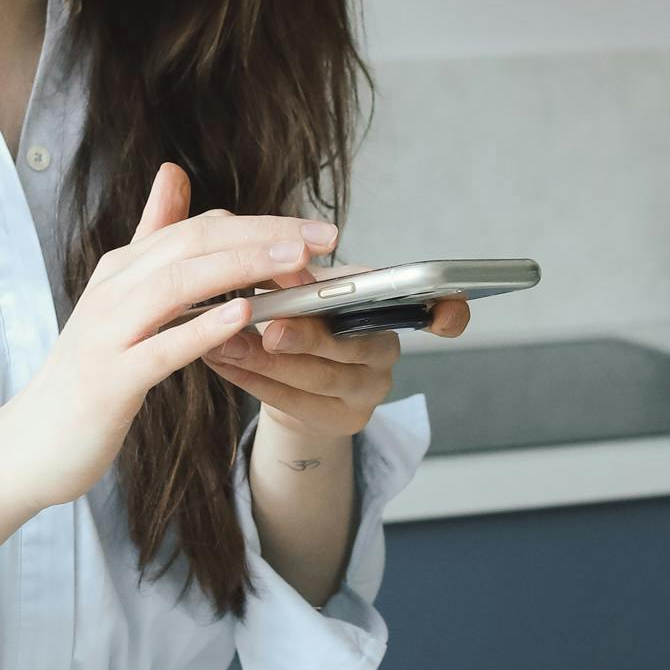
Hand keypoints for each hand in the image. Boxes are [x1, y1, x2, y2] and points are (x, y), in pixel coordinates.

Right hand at [0, 164, 335, 509]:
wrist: (34, 442)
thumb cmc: (90, 372)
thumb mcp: (123, 299)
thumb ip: (151, 239)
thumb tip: (173, 173)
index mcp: (123, 269)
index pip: (198, 228)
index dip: (259, 225)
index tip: (313, 232)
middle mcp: (114, 289)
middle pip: (193, 243)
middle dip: (262, 235)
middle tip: (322, 237)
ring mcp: (109, 333)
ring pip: (179, 284)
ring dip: (241, 268)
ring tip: (292, 262)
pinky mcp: (110, 379)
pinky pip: (160, 348)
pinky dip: (201, 329)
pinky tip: (242, 317)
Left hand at [208, 294, 472, 450]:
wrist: (291, 379)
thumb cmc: (303, 321)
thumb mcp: (310, 292)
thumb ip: (300, 273)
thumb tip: (275, 248)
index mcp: (389, 307)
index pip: (440, 311)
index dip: (449, 314)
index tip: (446, 311)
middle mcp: (386, 349)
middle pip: (354, 345)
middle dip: (310, 337)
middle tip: (271, 328)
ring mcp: (367, 390)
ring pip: (316, 377)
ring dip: (264, 360)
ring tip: (222, 341)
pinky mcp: (341, 421)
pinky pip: (292, 402)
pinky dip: (251, 380)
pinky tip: (220, 361)